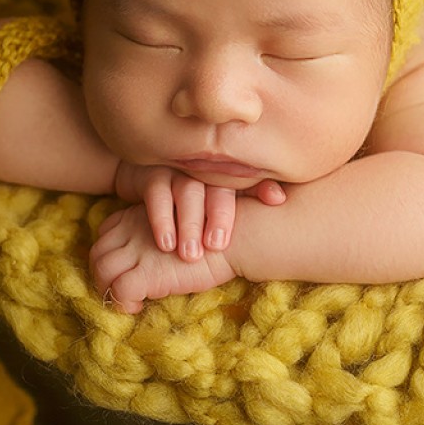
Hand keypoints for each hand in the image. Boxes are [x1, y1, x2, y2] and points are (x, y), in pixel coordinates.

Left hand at [90, 204, 237, 313]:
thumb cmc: (216, 231)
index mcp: (139, 215)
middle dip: (102, 275)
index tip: (125, 270)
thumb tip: (155, 252)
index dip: (110, 254)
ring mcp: (138, 250)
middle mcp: (132, 229)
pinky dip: (121, 301)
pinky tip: (138, 306)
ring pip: (101, 269)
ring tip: (129, 300)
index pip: (106, 233)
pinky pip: (119, 289)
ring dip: (108, 289)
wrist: (237, 237)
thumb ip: (161, 230)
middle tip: (121, 291)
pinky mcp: (148, 272)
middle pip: (97, 252)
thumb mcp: (181, 222)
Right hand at [115, 161, 285, 260]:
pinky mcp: (152, 175)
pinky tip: (167, 243)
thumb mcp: (214, 204)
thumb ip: (245, 202)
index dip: (261, 187)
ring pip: (188, 190)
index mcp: (224, 176)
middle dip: (220, 215)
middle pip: (217, 186)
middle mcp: (203, 169)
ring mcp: (177, 170)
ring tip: (191, 255)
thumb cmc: (188, 199)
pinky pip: (157, 193)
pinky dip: (162, 219)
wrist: (143, 182)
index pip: (246, 179)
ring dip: (189, 222)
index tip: (277, 199)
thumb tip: (280, 198)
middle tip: (217, 246)